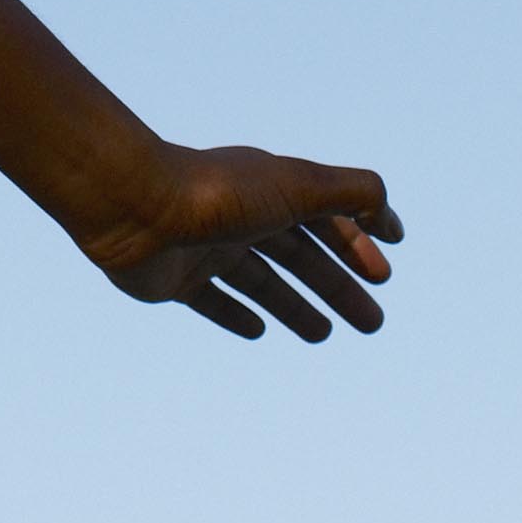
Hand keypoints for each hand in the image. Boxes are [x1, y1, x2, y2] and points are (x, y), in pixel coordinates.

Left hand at [82, 143, 399, 341]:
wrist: (134, 207)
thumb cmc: (218, 194)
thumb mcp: (295, 187)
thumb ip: (347, 193)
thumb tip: (388, 206)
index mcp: (269, 190)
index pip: (325, 219)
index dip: (358, 243)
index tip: (387, 273)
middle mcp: (239, 216)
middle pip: (299, 256)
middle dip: (338, 286)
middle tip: (373, 324)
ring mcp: (205, 246)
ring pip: (260, 280)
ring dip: (295, 305)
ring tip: (324, 335)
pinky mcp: (173, 276)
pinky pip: (211, 299)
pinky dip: (235, 314)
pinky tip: (258, 331)